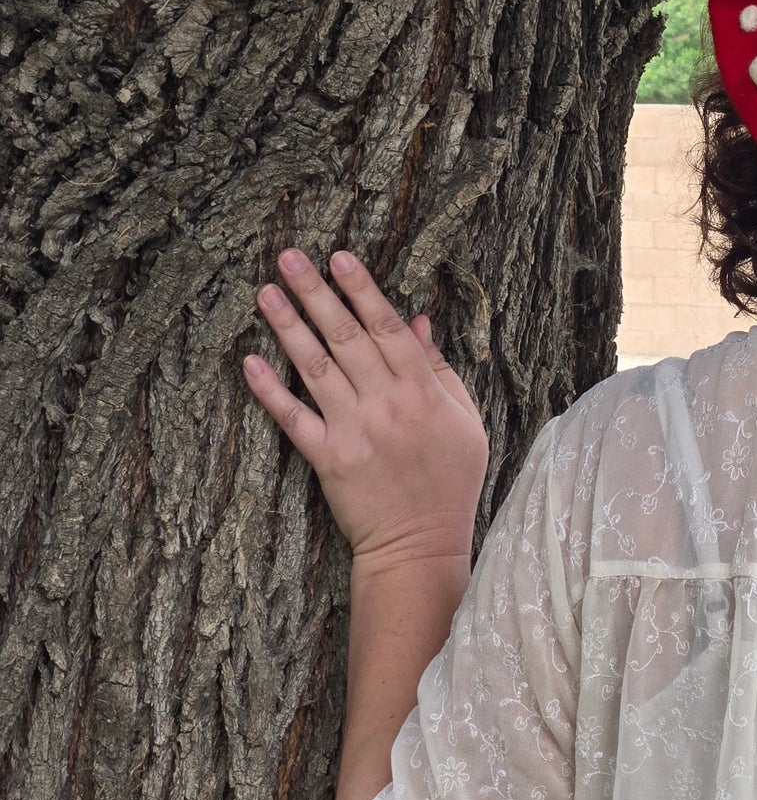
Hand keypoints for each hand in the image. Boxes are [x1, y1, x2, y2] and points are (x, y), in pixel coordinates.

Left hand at [243, 247, 488, 567]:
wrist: (421, 543)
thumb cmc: (450, 481)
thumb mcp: (463, 420)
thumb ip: (438, 370)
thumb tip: (416, 322)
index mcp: (422, 392)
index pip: (387, 329)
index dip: (362, 291)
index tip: (340, 258)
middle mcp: (385, 405)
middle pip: (346, 338)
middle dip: (317, 293)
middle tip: (290, 256)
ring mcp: (353, 431)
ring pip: (316, 368)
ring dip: (289, 326)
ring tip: (266, 291)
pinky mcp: (327, 459)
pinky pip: (293, 419)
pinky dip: (270, 390)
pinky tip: (249, 361)